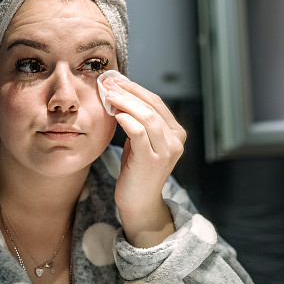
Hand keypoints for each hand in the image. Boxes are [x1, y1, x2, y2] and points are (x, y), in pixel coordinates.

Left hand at [101, 75, 186, 246]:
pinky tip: (114, 114)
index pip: (156, 102)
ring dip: (124, 102)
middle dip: (128, 91)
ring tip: (107, 95)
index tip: (115, 80)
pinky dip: (126, 119)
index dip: (135, 88)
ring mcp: (167, 151)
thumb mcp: (141, 142)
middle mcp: (176, 140)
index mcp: (176, 133)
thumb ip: (138, 121)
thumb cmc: (137, 171)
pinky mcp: (152, 160)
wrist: (139, 203)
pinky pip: (139, 133)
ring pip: (146, 116)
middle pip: (152, 106)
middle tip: (107, 83)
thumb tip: (120, 93)